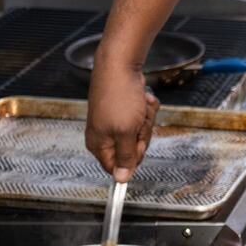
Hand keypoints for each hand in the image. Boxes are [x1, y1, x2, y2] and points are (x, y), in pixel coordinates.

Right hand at [85, 65, 158, 181]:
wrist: (120, 66)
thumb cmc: (119, 96)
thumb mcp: (125, 132)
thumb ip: (125, 157)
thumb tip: (122, 179)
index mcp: (99, 144)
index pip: (116, 168)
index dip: (132, 159)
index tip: (137, 144)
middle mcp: (106, 135)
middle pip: (133, 150)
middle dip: (142, 133)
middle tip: (138, 121)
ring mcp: (116, 121)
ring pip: (141, 132)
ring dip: (146, 119)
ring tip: (139, 107)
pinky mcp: (127, 110)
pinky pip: (143, 118)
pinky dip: (146, 109)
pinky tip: (141, 100)